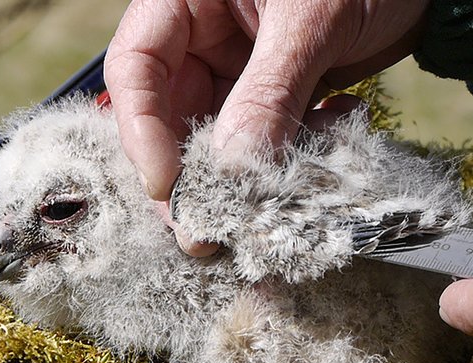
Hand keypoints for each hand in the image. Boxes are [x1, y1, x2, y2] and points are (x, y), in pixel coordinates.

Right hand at [104, 0, 427, 254]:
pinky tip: (337, 129)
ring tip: (292, 180)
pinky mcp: (271, 91)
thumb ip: (269, 92)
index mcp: (184, 0)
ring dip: (252, 167)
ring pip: (217, 135)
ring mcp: (233, 66)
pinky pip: (264, 136)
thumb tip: (231, 170)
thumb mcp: (313, 20)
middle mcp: (199, 35)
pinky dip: (294, 149)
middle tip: (205, 230)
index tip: (167, 185)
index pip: (135, 67)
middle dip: (191, 171)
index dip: (141, 129)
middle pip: (167, 112)